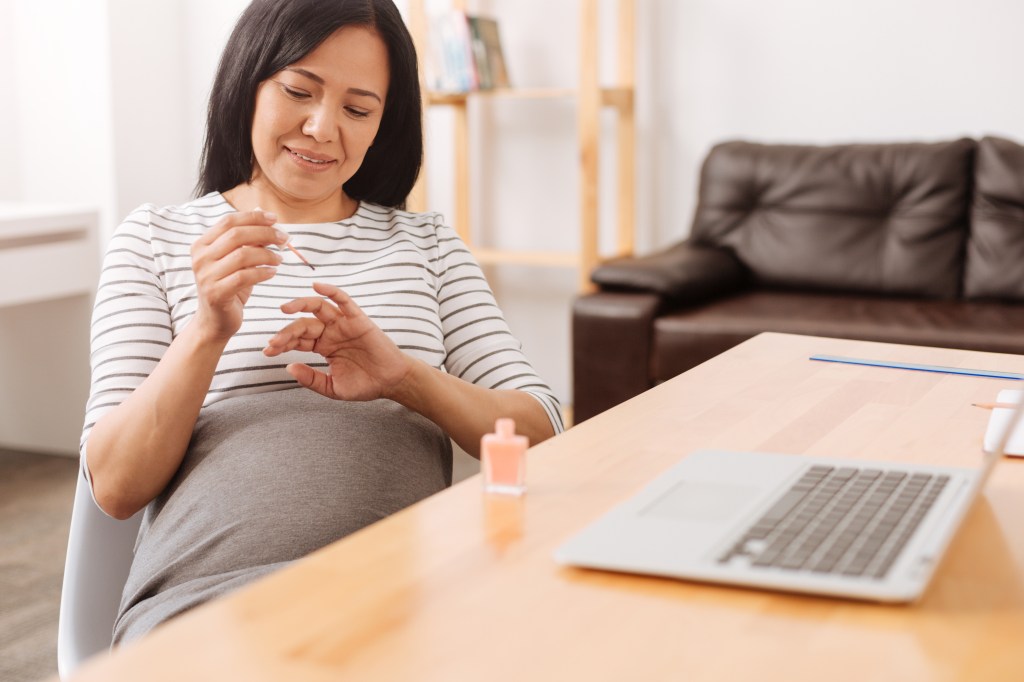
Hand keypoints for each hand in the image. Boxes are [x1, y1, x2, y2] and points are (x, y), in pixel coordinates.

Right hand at [190, 210, 287, 341]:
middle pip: (237, 235)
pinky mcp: (216, 293)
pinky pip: (244, 277)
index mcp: (202, 244)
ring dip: (267, 254)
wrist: (215, 321)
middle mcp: (200, 258)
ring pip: (242, 255)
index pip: (229, 221)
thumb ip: (247, 240)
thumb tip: (264, 215)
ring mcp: (206, 276)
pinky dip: (262, 272)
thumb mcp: (237, 261)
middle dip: (265, 234)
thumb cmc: (229, 287)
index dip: (253, 218)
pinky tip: (272, 273)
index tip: (275, 219)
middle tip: (284, 239)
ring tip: (279, 259)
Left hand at [263, 282, 414, 400]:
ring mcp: (343, 324)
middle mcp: (331, 332)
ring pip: (318, 307)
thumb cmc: (364, 384)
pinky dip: (331, 291)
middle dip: (286, 332)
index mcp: (323, 346)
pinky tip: (317, 286)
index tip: (267, 352)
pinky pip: (343, 301)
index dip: (281, 344)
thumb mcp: (332, 387)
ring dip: (300, 304)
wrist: (390, 382)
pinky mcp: (358, 319)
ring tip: (284, 308)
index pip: (297, 340)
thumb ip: (311, 379)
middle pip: (303, 324)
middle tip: (274, 342)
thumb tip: (289, 367)